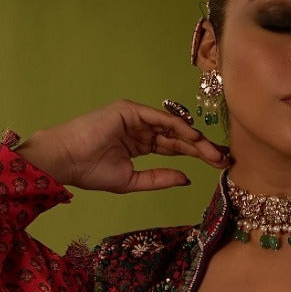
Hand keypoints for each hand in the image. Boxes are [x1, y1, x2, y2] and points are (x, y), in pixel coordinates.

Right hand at [15, 99, 229, 192]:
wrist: (66, 162)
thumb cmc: (91, 172)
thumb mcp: (132, 181)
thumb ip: (160, 178)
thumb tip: (187, 178)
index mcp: (141, 146)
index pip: (175, 149)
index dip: (196, 156)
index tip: (218, 165)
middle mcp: (141, 129)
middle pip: (178, 137)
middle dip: (201, 148)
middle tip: (223, 158)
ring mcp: (135, 118)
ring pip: (172, 127)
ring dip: (194, 139)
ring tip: (213, 152)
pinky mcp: (129, 110)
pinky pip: (159, 118)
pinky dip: (177, 126)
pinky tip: (194, 137)